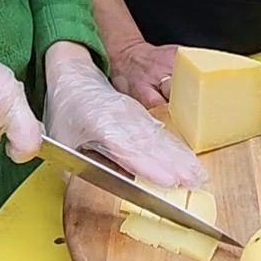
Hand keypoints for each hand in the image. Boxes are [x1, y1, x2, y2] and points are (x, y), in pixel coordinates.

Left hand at [45, 47, 206, 187]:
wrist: (75, 76)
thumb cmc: (66, 110)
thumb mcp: (61, 141)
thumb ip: (71, 167)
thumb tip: (80, 184)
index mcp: (102, 126)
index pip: (129, 151)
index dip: (150, 167)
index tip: (169, 180)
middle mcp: (123, 121)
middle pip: (153, 146)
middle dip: (175, 166)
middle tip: (195, 182)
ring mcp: (135, 117)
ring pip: (161, 140)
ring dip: (181, 158)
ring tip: (198, 176)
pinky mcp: (141, 116)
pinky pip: (160, 133)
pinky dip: (177, 147)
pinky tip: (189, 159)